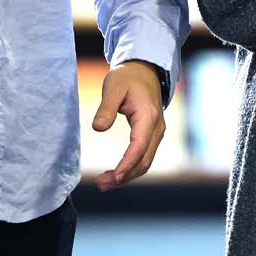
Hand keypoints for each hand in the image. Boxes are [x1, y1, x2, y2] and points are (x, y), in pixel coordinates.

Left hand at [90, 60, 165, 189]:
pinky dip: (130, 168)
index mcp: (148, 116)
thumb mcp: (112, 87)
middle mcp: (157, 128)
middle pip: (143, 161)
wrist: (145, 71)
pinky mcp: (151, 136)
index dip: (127, 164)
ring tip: (104, 183)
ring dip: (126, 175)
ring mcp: (156, 133)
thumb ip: (106, 108)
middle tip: (101, 184)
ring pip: (145, 162)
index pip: (139, 147)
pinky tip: (115, 174)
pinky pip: (143, 157)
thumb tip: (98, 128)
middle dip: (124, 176)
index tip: (113, 177)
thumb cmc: (127, 78)